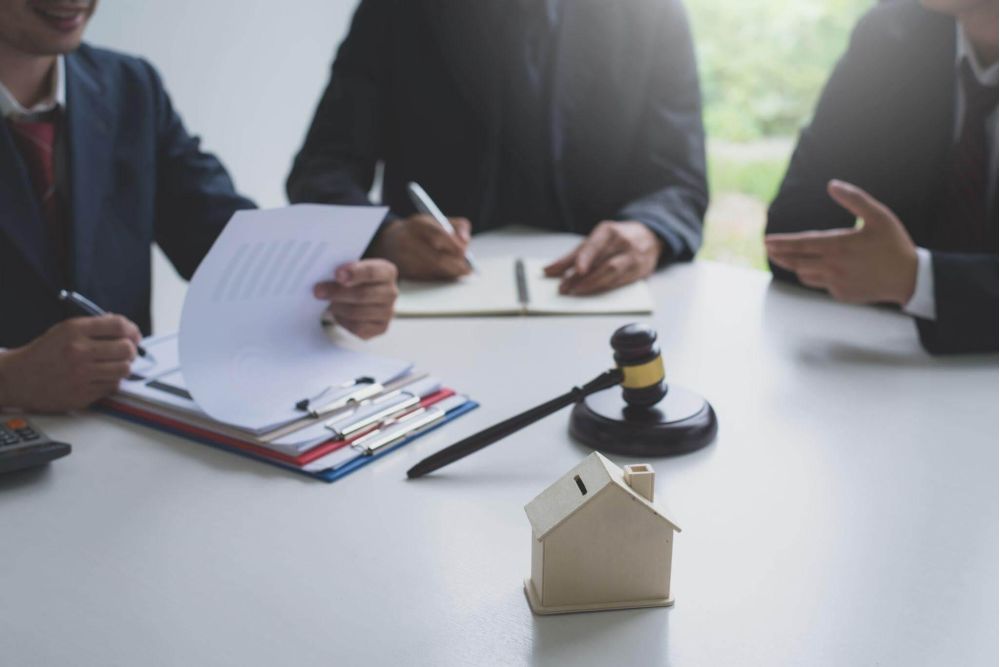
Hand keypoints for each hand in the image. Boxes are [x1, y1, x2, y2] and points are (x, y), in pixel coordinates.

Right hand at [0, 315, 140, 411]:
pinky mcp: (82, 395)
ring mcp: (81, 375)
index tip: (134, 335)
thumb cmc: (45, 353)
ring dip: (123, 367)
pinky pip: (112, 386)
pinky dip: (111, 382)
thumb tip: (126, 328)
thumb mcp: (64, 330)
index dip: (132, 330)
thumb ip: (94, 327)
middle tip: (126, 352)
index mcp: (74, 330)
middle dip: (131, 350)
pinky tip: (100, 378)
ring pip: (124, 369)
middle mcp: (79, 351)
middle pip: (126, 348)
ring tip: (114, 365)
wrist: (18, 378)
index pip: (118, 325)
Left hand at [314, 259, 397, 339]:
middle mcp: (391, 292)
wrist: (361, 294)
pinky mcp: (381, 328)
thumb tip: (333, 278)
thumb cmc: (353, 279)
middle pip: (362, 294)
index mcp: (387, 272)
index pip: (372, 272)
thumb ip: (344, 270)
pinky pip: (358, 328)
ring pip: (357, 313)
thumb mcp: (351, 268)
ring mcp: (388, 312)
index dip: (353, 273)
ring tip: (330, 303)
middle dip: (337, 293)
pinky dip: (344, 322)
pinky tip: (340, 314)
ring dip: (338, 308)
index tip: (336, 275)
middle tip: (318, 291)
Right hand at [369, 214, 471, 279]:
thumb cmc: (421, 232)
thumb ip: (458, 226)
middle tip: (468, 268)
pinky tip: (444, 273)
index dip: (454, 245)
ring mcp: (404, 260)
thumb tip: (466, 241)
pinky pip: (428, 279)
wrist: (390, 243)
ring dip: (450, 273)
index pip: (438, 234)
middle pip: (437, 259)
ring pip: (434, 271)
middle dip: (456, 265)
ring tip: (458, 269)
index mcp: (418, 225)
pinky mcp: (405, 275)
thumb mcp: (438, 221)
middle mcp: (408, 242)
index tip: (464, 252)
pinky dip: (440, 277)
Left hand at [544, 221, 662, 294]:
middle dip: (581, 278)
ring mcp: (633, 257)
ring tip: (574, 291)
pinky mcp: (640, 271)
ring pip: (612, 274)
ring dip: (591, 285)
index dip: (585, 258)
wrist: (649, 236)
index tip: (576, 269)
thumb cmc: (617, 238)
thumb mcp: (595, 240)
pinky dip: (603, 288)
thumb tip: (548, 270)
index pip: (595, 245)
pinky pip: (619, 283)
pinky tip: (591, 292)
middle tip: (564, 287)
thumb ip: (572, 256)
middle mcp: (623, 242)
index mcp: (609, 231)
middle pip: (602, 263)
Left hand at [765, 180, 917, 304]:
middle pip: (796, 262)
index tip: (766, 241)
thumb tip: (832, 185)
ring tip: (791, 258)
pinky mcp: (841, 294)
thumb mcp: (879, 216)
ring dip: (797, 266)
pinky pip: (821, 285)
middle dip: (780, 255)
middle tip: (769, 249)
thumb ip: (854, 199)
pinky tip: (822, 268)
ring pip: (805, 275)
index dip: (782, 243)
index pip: (802, 244)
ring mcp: (836, 283)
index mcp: (840, 245)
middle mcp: (833, 266)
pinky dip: (817, 276)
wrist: (910, 278)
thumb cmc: (894, 244)